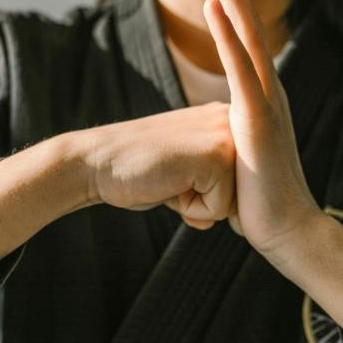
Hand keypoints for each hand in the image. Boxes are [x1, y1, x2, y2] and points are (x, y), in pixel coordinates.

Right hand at [81, 102, 235, 229]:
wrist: (98, 162)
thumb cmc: (139, 172)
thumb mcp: (186, 173)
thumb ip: (217, 187)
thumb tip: (243, 223)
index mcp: (226, 119)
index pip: (241, 181)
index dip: (205, 191)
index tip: (176, 170)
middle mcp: (232, 121)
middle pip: (242, 193)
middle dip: (205, 199)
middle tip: (171, 175)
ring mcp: (226, 136)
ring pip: (232, 203)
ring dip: (197, 204)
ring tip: (170, 177)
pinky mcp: (217, 156)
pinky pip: (217, 210)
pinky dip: (189, 208)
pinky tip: (168, 181)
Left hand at [202, 0, 322, 262]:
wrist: (287, 230)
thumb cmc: (260, 200)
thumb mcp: (242, 158)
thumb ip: (233, 139)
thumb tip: (221, 142)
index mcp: (263, 100)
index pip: (249, 44)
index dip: (239, 6)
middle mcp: (270, 93)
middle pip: (252, 27)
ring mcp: (267, 102)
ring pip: (249, 37)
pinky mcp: (258, 118)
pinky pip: (240, 66)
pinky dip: (228, 33)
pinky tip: (216, 4)